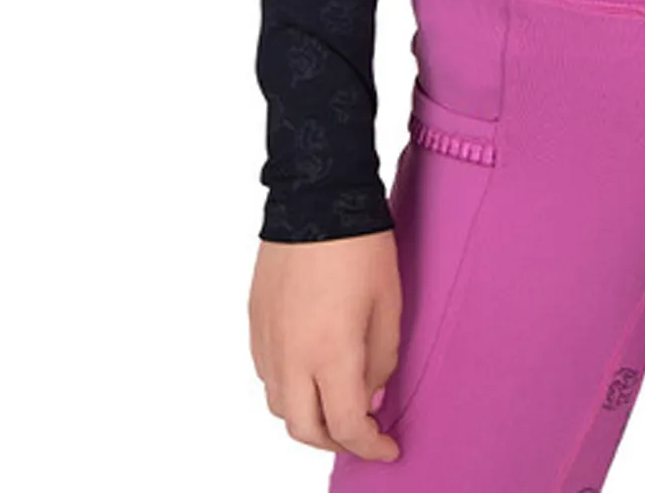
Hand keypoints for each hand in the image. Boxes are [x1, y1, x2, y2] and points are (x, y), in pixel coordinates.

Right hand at [249, 230, 403, 459]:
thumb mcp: (390, 305)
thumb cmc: (362, 247)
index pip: (346, 426)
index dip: (370, 447)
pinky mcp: (255, 321)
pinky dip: (289, 387)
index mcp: (330, 354)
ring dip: (309, 417)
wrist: (318, 196)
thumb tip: (370, 396)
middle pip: (305, 429)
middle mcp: (291, 356)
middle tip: (363, 433)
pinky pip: (267, 374)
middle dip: (336, 441)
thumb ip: (382, 361)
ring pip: (280, 406)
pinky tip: (312, 371)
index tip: (388, 448)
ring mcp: (267, 340)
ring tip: (337, 403)